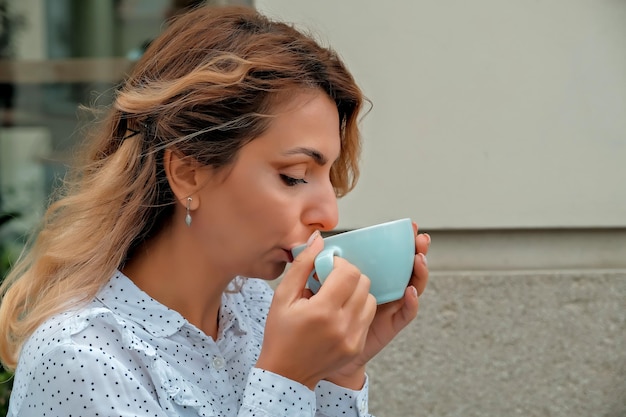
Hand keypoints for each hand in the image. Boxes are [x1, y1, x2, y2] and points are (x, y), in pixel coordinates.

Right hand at [256, 231, 376, 389]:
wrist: (286, 373)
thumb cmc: (280, 333)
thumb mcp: (282, 296)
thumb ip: (302, 265)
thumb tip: (318, 240)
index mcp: (322, 311)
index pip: (349, 273)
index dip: (339, 264)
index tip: (326, 269)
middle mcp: (342, 325)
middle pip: (363, 283)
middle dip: (349, 276)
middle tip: (331, 281)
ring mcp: (353, 338)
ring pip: (370, 299)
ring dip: (356, 292)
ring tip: (336, 297)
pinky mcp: (357, 346)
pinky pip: (367, 317)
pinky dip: (357, 309)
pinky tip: (339, 312)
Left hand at [325, 222, 430, 387]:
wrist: (315, 356)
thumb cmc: (311, 320)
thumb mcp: (310, 287)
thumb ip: (313, 264)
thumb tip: (316, 238)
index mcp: (364, 278)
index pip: (387, 254)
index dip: (398, 241)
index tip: (406, 226)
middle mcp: (381, 289)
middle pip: (405, 267)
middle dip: (415, 250)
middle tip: (419, 237)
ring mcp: (388, 307)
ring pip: (411, 287)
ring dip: (418, 272)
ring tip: (418, 258)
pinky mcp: (389, 326)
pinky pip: (405, 314)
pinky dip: (411, 303)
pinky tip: (409, 291)